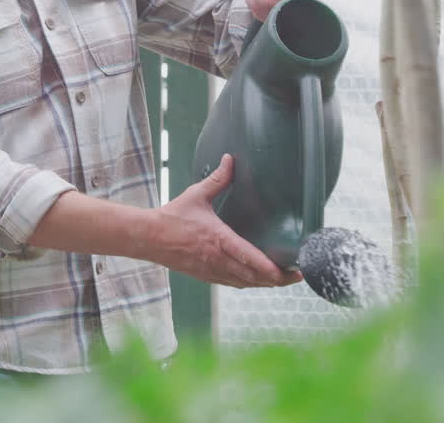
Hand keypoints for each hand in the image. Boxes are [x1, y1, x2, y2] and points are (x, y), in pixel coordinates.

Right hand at [149, 155, 301, 287]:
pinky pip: (231, 284)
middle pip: (253, 276)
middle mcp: (216, 258)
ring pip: (244, 283)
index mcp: (218, 239)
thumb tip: (229, 159)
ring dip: (263, 283)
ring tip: (281, 279)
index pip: (250, 258)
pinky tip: (255, 280)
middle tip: (296, 275)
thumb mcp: (196, 195)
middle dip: (277, 279)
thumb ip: (217, 179)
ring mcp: (210, 270)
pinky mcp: (204, 275)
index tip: (290, 271)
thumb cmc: (172, 216)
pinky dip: (247, 283)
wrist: (148, 237)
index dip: (272, 269)